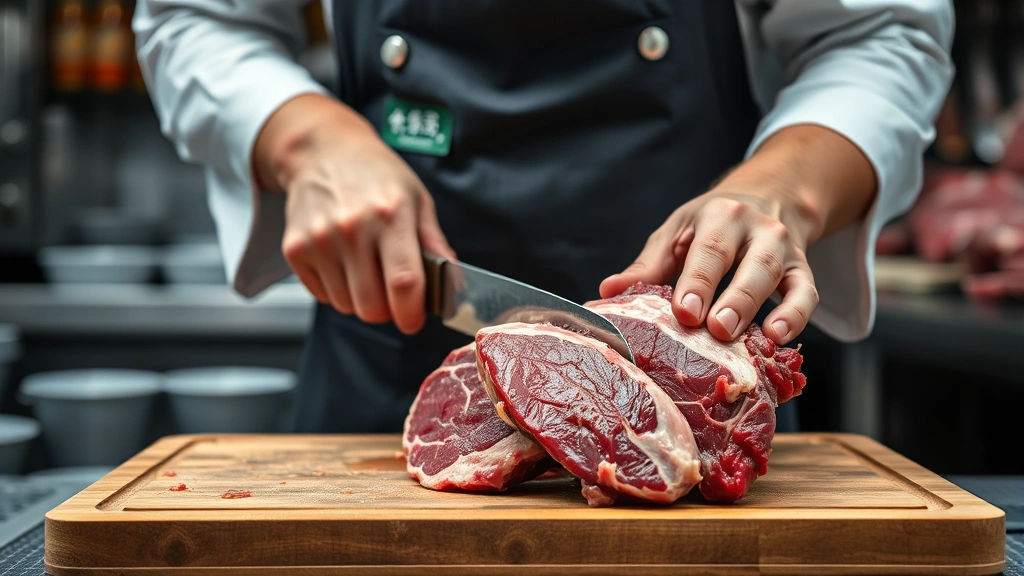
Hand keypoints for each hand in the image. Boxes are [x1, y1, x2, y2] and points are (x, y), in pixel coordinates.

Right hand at [254, 94, 454, 333]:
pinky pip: (323, 296)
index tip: (414, 319)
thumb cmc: (376, 175)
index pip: (404, 283)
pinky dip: (336, 290)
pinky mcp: (295, 249)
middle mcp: (352, 228)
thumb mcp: (417, 199)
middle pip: (372, 306)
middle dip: (387, 310)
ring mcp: (319, 240)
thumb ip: (435, 244)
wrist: (321, 151)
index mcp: (391, 215)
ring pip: (347, 306)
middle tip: (391, 292)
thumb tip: (454, 284)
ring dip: (361, 299)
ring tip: (365, 268)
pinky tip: (343, 263)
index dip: (412, 313)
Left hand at [600, 125, 877, 343]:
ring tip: (752, 340)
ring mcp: (783, 250)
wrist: (770, 197)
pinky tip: (780, 337)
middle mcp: (757, 229)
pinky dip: (796, 316)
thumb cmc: (710, 224)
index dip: (698, 282)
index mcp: (719, 216)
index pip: (709, 250)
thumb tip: (607, 291)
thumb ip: (647, 266)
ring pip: (778, 279)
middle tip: (715, 329)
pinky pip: (806, 294)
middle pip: (750, 265)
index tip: (685, 312)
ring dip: (763, 310)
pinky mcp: (802, 271)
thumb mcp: (677, 233)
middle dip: (734, 299)